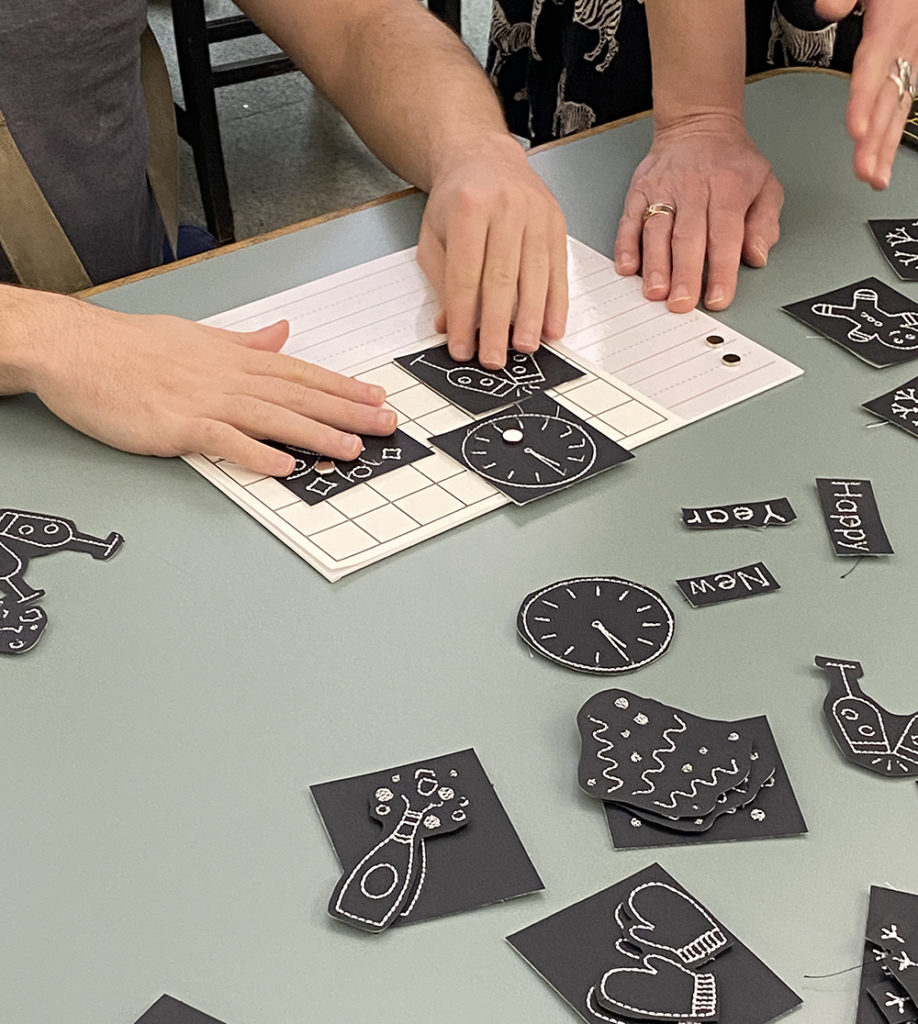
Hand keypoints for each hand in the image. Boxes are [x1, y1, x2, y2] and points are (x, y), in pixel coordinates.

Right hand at [11, 293, 395, 475]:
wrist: (76, 348)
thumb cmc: (130, 345)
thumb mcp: (196, 335)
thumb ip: (243, 341)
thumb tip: (281, 334)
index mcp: (233, 356)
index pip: (300, 372)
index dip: (341, 386)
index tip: (374, 398)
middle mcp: (227, 376)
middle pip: (298, 394)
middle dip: (346, 411)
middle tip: (384, 426)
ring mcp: (204, 400)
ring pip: (272, 417)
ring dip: (314, 434)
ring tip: (351, 449)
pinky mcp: (177, 425)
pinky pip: (224, 441)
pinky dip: (257, 454)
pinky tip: (285, 467)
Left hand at [416, 133, 567, 369]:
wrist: (486, 157)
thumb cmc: (456, 201)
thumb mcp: (435, 236)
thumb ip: (442, 281)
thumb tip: (449, 326)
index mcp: (469, 209)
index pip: (466, 274)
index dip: (464, 316)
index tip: (462, 348)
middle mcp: (506, 208)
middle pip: (502, 278)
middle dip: (497, 325)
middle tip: (494, 359)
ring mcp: (536, 214)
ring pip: (535, 275)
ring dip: (530, 319)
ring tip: (525, 349)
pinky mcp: (556, 223)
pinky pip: (558, 269)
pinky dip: (556, 303)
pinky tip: (552, 327)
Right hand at [614, 115, 783, 311]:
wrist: (699, 126)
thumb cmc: (731, 163)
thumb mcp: (766, 184)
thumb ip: (765, 223)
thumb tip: (756, 256)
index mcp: (728, 188)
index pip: (725, 235)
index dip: (720, 270)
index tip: (717, 298)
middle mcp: (693, 188)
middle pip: (687, 237)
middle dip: (683, 273)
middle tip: (681, 303)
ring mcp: (663, 189)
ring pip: (656, 231)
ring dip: (654, 265)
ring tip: (654, 292)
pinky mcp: (639, 191)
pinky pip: (629, 220)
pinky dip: (626, 245)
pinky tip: (628, 267)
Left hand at [816, 0, 917, 188]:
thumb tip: (827, 9)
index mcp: (891, 22)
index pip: (872, 67)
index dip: (864, 101)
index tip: (854, 131)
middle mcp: (903, 45)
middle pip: (887, 99)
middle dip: (876, 139)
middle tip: (864, 172)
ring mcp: (908, 58)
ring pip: (897, 109)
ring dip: (885, 148)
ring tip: (874, 181)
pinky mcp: (907, 68)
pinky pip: (901, 107)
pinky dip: (891, 138)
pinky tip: (883, 163)